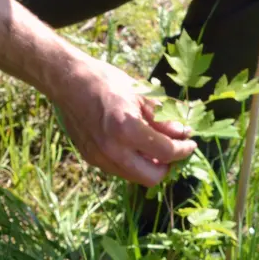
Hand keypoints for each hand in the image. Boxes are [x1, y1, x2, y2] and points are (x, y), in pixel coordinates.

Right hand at [51, 56, 195, 186]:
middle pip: (152, 178)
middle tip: (173, 147)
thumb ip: (164, 117)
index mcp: (127, 130)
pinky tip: (134, 143)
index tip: (190, 142)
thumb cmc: (106, 81)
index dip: (184, 149)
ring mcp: (99, 158)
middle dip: (167, 165)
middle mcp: (112, 151)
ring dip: (149, 165)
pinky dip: (132, 161)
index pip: (166, 152)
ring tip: (154, 144)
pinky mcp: (90, 158)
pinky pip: (119, 169)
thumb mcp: (141, 93)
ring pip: (134, 177)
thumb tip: (182, 132)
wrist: (68, 81)